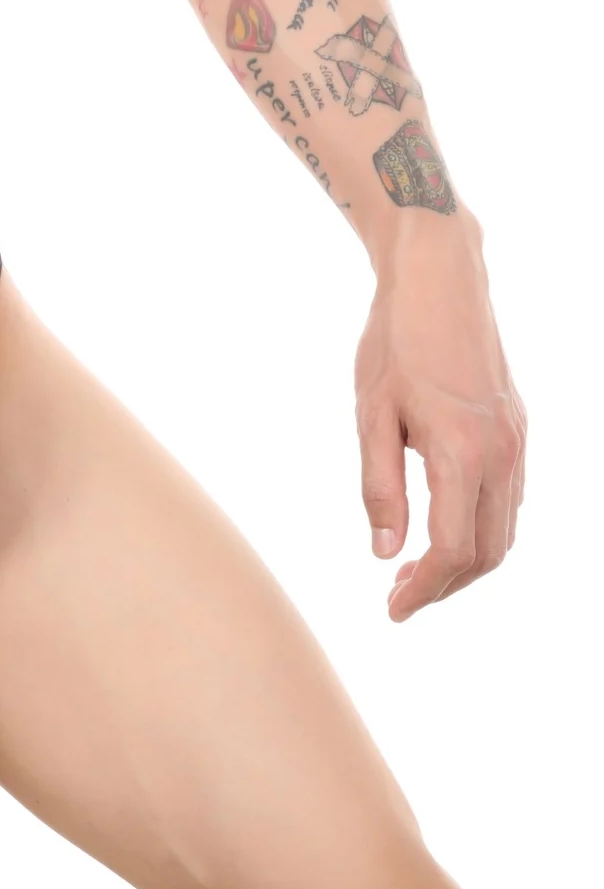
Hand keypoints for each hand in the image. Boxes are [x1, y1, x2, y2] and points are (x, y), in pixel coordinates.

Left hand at [355, 220, 525, 620]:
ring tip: (415, 571)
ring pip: (505, 530)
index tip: (392, 608)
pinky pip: (509, 499)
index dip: (424, 590)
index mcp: (462, 453)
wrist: (440, 280)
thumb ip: (379, 487)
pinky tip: (443, 529)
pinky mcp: (518, 429)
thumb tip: (385, 552)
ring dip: (465, 562)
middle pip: (488, 552)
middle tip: (398, 597)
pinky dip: (481, 530)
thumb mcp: (370, 416)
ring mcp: (517, 441)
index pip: (454, 550)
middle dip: (446, 585)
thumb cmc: (394, 342)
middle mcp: (502, 453)